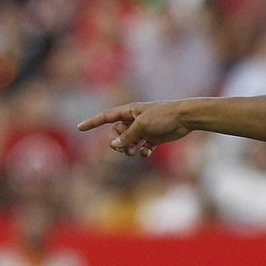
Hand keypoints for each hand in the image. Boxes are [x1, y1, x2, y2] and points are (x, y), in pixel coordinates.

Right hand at [77, 100, 193, 156]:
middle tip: (122, 149)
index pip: (106, 117)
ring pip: (128, 142)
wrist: (185, 118)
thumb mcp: (143, 125)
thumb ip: (128, 135)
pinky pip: (142, 148)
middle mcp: (134, 120)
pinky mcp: (154, 138)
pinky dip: (142, 152)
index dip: (92, 122)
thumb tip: (114, 145)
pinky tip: (146, 152)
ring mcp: (144, 130)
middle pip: (117, 133)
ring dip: (128, 149)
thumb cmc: (163, 116)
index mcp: (129, 112)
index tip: (79, 128)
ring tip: (133, 152)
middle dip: (116, 142)